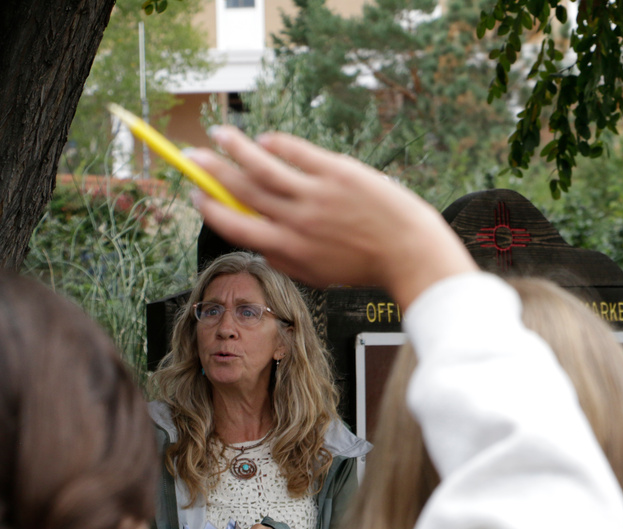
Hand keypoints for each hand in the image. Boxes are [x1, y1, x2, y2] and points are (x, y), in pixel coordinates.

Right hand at [188, 127, 476, 309]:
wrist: (407, 251)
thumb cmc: (365, 263)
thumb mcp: (318, 275)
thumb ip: (284, 260)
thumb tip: (256, 241)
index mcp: (287, 249)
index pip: (234, 226)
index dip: (210, 208)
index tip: (197, 195)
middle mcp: (295, 222)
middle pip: (240, 190)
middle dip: (208, 172)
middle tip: (189, 157)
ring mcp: (314, 195)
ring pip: (261, 164)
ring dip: (233, 146)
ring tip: (218, 133)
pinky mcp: (335, 173)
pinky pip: (295, 152)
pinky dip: (274, 144)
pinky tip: (264, 139)